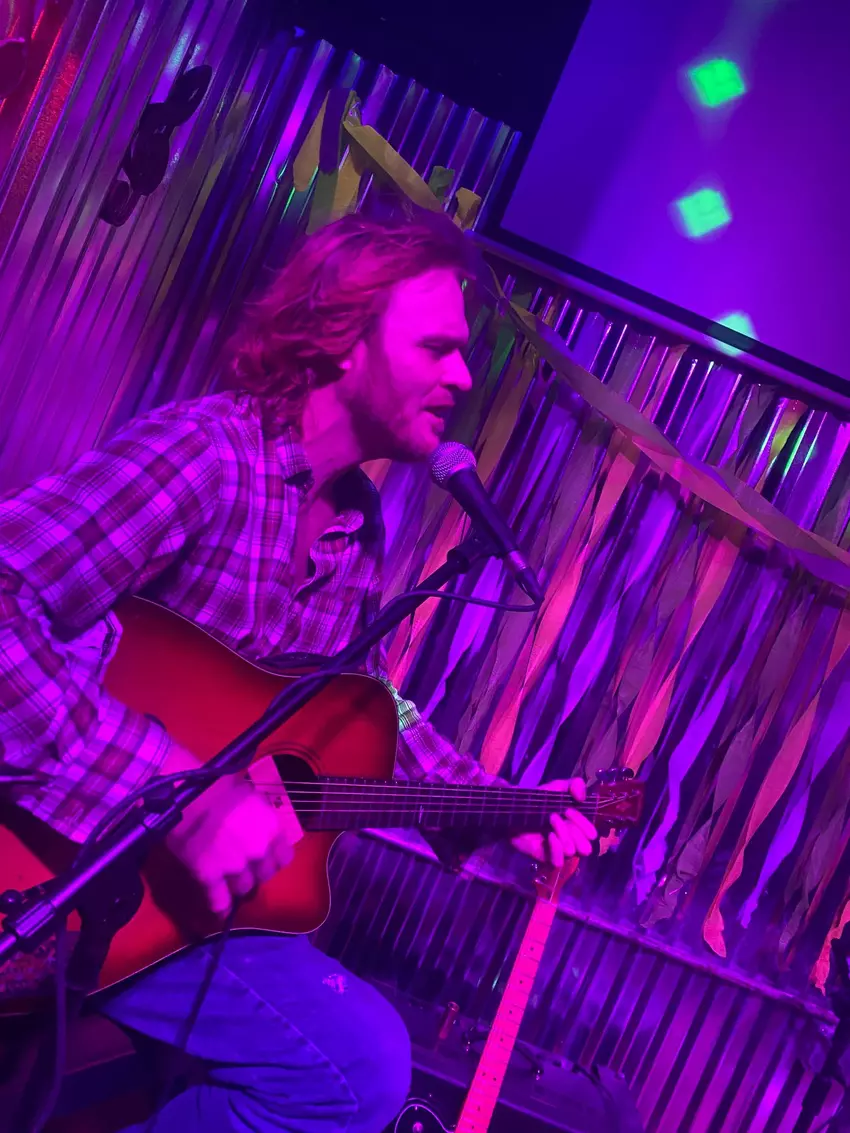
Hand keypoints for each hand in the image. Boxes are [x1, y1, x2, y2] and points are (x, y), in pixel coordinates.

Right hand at [162, 747, 300, 916]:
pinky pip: (219, 900)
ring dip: (236, 884)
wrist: (187, 792)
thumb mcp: (251, 798)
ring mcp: (235, 866)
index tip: (264, 857)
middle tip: (242, 865)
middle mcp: (259, 851)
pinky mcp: (209, 876)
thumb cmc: (219, 786)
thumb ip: (261, 820)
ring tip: (226, 878)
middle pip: (264, 875)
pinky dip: (220, 907)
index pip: (284, 858)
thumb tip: (260, 831)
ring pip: (243, 888)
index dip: (273, 858)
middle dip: (255, 871)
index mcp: (272, 829)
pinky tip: (220, 912)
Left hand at [511, 779, 596, 866]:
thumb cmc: (538, 800)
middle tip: (556, 816)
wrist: (514, 808)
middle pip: (586, 848)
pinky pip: (558, 862)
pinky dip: (556, 848)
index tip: (568, 810)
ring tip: (550, 820)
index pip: (591, 834)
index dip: (583, 823)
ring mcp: (558, 851)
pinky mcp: (544, 858)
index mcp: (577, 827)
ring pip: (572, 852)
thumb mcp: (558, 787)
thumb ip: (575, 785)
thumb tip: (582, 797)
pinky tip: (549, 836)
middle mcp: (570, 841)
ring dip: (563, 835)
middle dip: (575, 831)